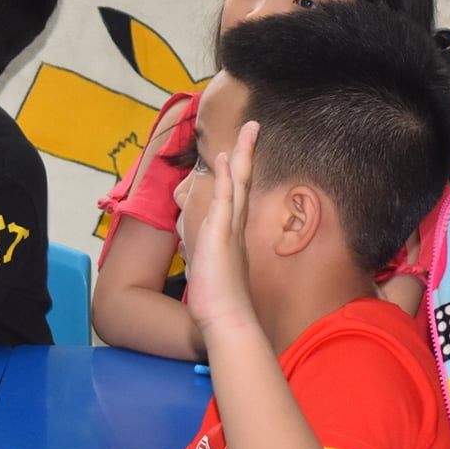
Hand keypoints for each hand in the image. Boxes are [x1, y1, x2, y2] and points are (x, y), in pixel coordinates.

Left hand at [182, 121, 260, 337]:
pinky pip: (224, 200)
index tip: (239, 151)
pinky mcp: (221, 236)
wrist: (227, 321)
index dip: (238, 171)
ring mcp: (230, 230)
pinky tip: (225, 159)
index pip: (236, 195)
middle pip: (242, 181)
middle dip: (247, 153)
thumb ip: (205, 255)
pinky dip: (225, 178)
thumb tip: (195, 249)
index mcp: (233, 234)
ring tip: (248, 130)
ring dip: (242, 156)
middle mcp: (236, 227)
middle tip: (253, 127)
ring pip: (237, 184)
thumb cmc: (219, 302)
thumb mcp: (209, 271)